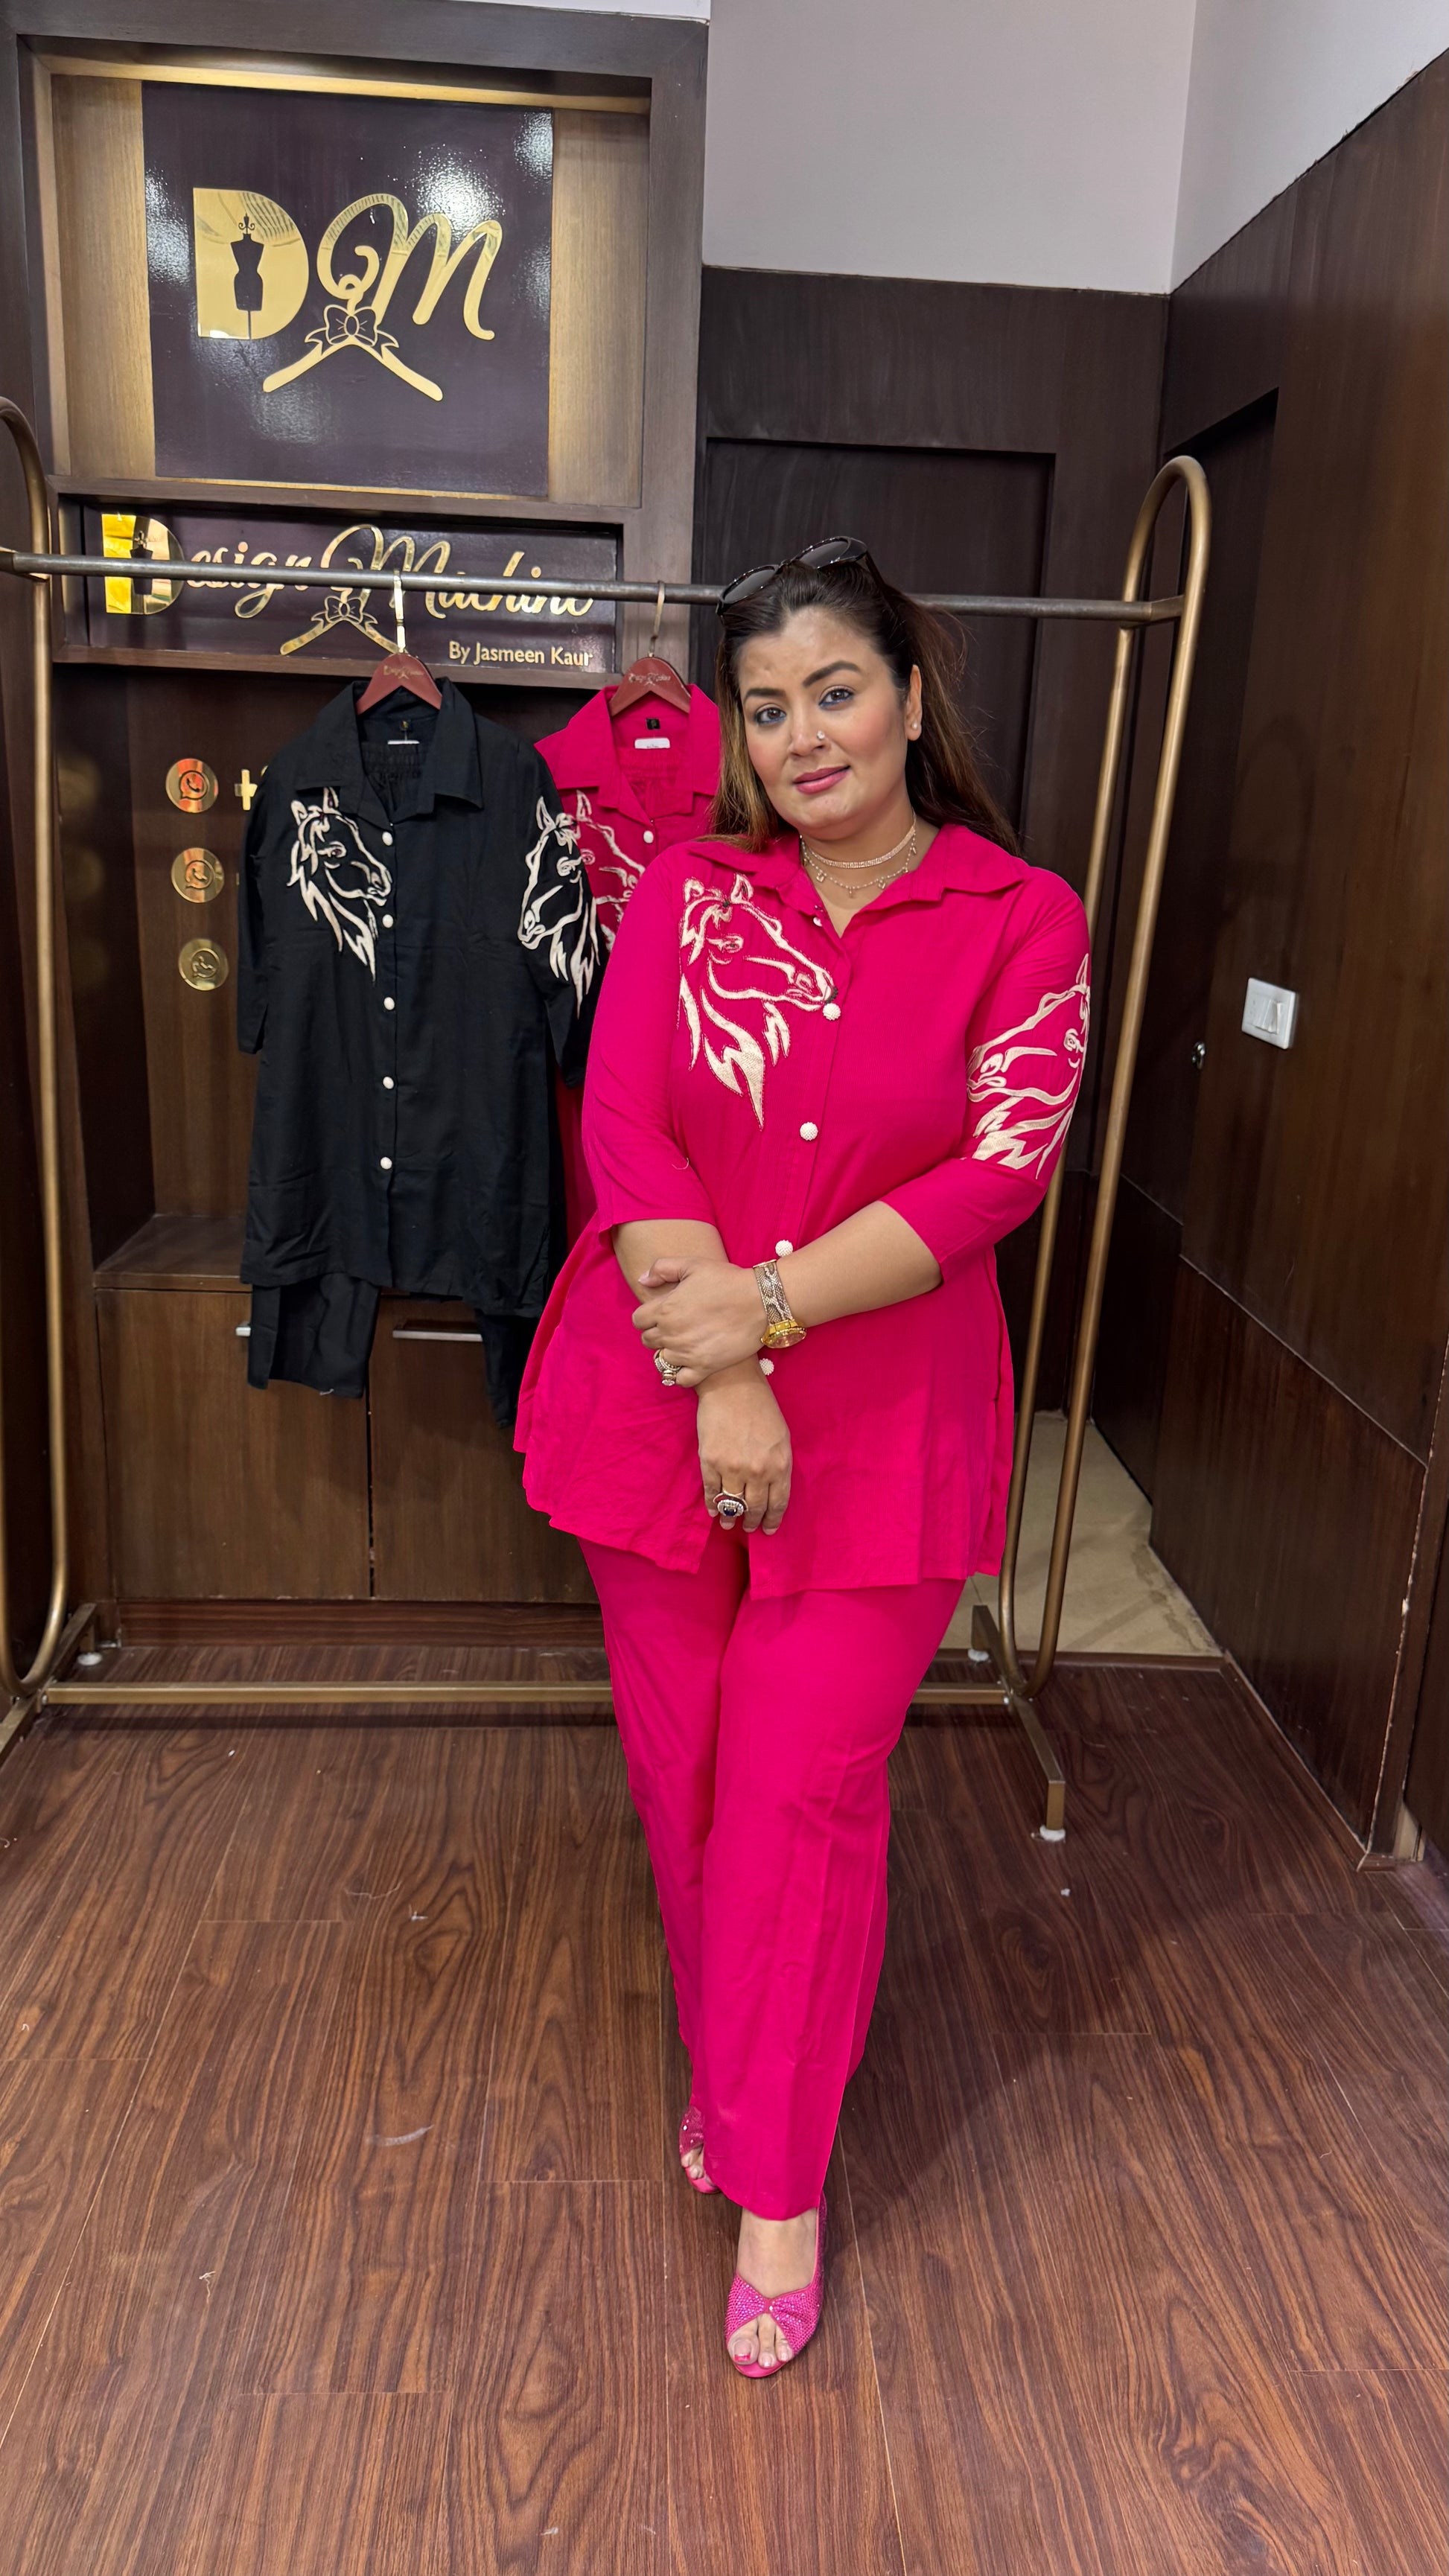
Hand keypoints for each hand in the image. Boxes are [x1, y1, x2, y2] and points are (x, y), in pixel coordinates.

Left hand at [633, 1255, 763, 1387]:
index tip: (662, 1313)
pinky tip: (691, 1363)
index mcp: (665, 1309)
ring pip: (662, 1360)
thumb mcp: (693, 1264)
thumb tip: (642, 1280)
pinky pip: (680, 1379)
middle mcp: (671, 1334)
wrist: (760, 1301)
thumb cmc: (727, 1280)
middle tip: (676, 1327)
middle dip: (657, 1334)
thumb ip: (662, 1268)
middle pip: (648, 1341)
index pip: (638, 1321)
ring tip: (685, 1344)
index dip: (648, 1316)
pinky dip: (682, 1373)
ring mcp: (686, 1353)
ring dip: (670, 1352)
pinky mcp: (704, 1367)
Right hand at [696, 1364, 791, 1533]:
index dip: (772, 1519)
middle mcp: (758, 1471)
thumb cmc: (761, 1408)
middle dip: (752, 1521)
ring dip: (731, 1517)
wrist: (731, 1385)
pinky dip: (712, 1505)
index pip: (777, 1503)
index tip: (768, 1529)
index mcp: (780, 1465)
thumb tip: (770, 1491)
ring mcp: (732, 1468)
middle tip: (749, 1527)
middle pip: (755, 1508)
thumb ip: (778, 1465)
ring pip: (732, 1504)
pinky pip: (712, 1492)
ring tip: (729, 1524)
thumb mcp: (781, 1437)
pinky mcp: (710, 1462)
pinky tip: (714, 1511)